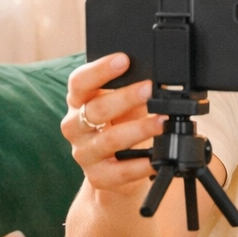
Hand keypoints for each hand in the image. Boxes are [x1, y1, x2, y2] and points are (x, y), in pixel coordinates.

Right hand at [61, 54, 163, 194]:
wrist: (116, 172)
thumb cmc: (121, 129)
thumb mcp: (124, 107)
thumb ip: (133, 91)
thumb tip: (156, 78)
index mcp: (78, 102)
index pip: (80, 82)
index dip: (100, 70)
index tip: (123, 59)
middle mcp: (75, 127)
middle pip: (95, 109)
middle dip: (125, 97)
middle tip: (150, 89)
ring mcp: (84, 153)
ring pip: (109, 140)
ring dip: (138, 129)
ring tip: (162, 121)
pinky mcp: (97, 177)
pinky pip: (120, 171)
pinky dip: (140, 164)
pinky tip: (156, 157)